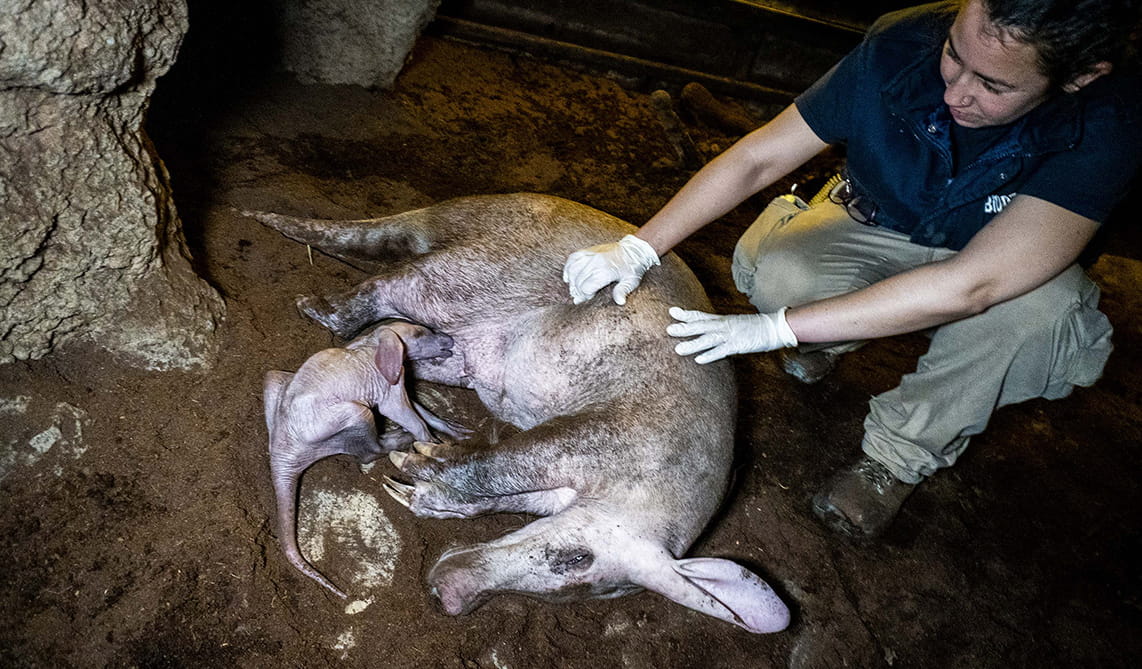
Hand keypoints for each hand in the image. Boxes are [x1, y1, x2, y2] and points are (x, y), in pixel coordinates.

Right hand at [563, 234, 659, 304]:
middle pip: (578, 281)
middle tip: (581, 298)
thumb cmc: (633, 267)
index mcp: (606, 270)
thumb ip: (623, 291)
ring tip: (575, 289)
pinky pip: (573, 258)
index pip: (586, 287)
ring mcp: (591, 254)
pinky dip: (568, 268)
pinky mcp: (589, 250)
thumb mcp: (632, 281)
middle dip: (578, 291)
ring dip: (572, 281)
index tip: (589, 298)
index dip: (585, 296)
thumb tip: (620, 302)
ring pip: (573, 270)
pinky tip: (568, 277)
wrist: (634, 249)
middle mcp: (596, 261)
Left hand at [667, 306, 797, 363]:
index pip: (701, 316)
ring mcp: (730, 335)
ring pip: (708, 339)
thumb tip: (710, 329)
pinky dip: (710, 355)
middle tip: (668, 330)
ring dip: (692, 344)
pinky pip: (721, 351)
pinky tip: (699, 360)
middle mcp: (724, 326)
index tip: (672, 311)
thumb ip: (722, 326)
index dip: (686, 314)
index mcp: (723, 320)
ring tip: (678, 349)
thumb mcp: (736, 323)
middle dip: (684, 328)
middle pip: (701, 326)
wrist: (774, 326)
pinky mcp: (738, 345)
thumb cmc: (755, 326)